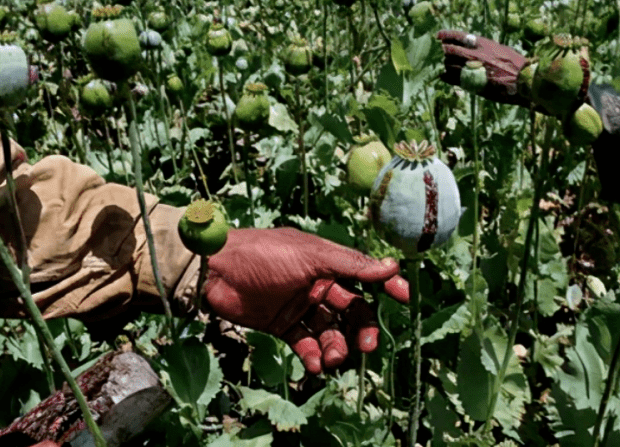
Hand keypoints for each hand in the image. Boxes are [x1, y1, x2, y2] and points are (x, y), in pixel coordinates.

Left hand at [204, 228, 408, 373]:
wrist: (215, 272)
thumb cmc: (264, 255)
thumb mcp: (311, 255)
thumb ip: (351, 265)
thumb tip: (392, 266)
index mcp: (325, 262)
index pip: (363, 275)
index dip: (385, 286)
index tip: (404, 299)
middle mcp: (316, 284)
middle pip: (351, 310)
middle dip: (361, 328)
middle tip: (365, 346)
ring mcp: (299, 307)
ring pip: (331, 331)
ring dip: (337, 346)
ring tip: (332, 358)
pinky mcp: (282, 326)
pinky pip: (306, 344)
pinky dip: (314, 356)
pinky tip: (316, 364)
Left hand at [438, 30, 529, 105]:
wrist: (523, 81)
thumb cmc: (516, 65)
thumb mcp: (500, 50)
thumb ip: (485, 48)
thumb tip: (472, 48)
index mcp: (483, 44)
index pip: (459, 36)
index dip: (446, 35)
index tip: (437, 36)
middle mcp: (475, 54)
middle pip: (449, 50)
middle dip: (444, 52)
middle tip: (441, 53)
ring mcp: (472, 69)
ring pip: (448, 65)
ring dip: (445, 65)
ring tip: (445, 65)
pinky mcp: (471, 83)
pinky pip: (451, 79)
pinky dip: (445, 76)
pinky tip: (443, 76)